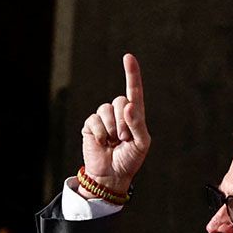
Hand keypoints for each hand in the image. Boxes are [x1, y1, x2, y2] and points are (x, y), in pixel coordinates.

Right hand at [79, 52, 149, 190]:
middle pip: (121, 101)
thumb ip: (138, 124)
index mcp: (134, 114)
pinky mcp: (91, 125)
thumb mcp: (141, 143)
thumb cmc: (130, 159)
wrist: (111, 175)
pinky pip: (94, 121)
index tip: (128, 57)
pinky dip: (100, 134)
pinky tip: (102, 143)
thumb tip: (129, 105)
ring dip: (112, 128)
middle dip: (123, 121)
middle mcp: (119, 113)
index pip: (134, 90)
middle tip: (124, 138)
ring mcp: (104, 118)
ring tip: (114, 141)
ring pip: (106, 109)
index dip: (131, 73)